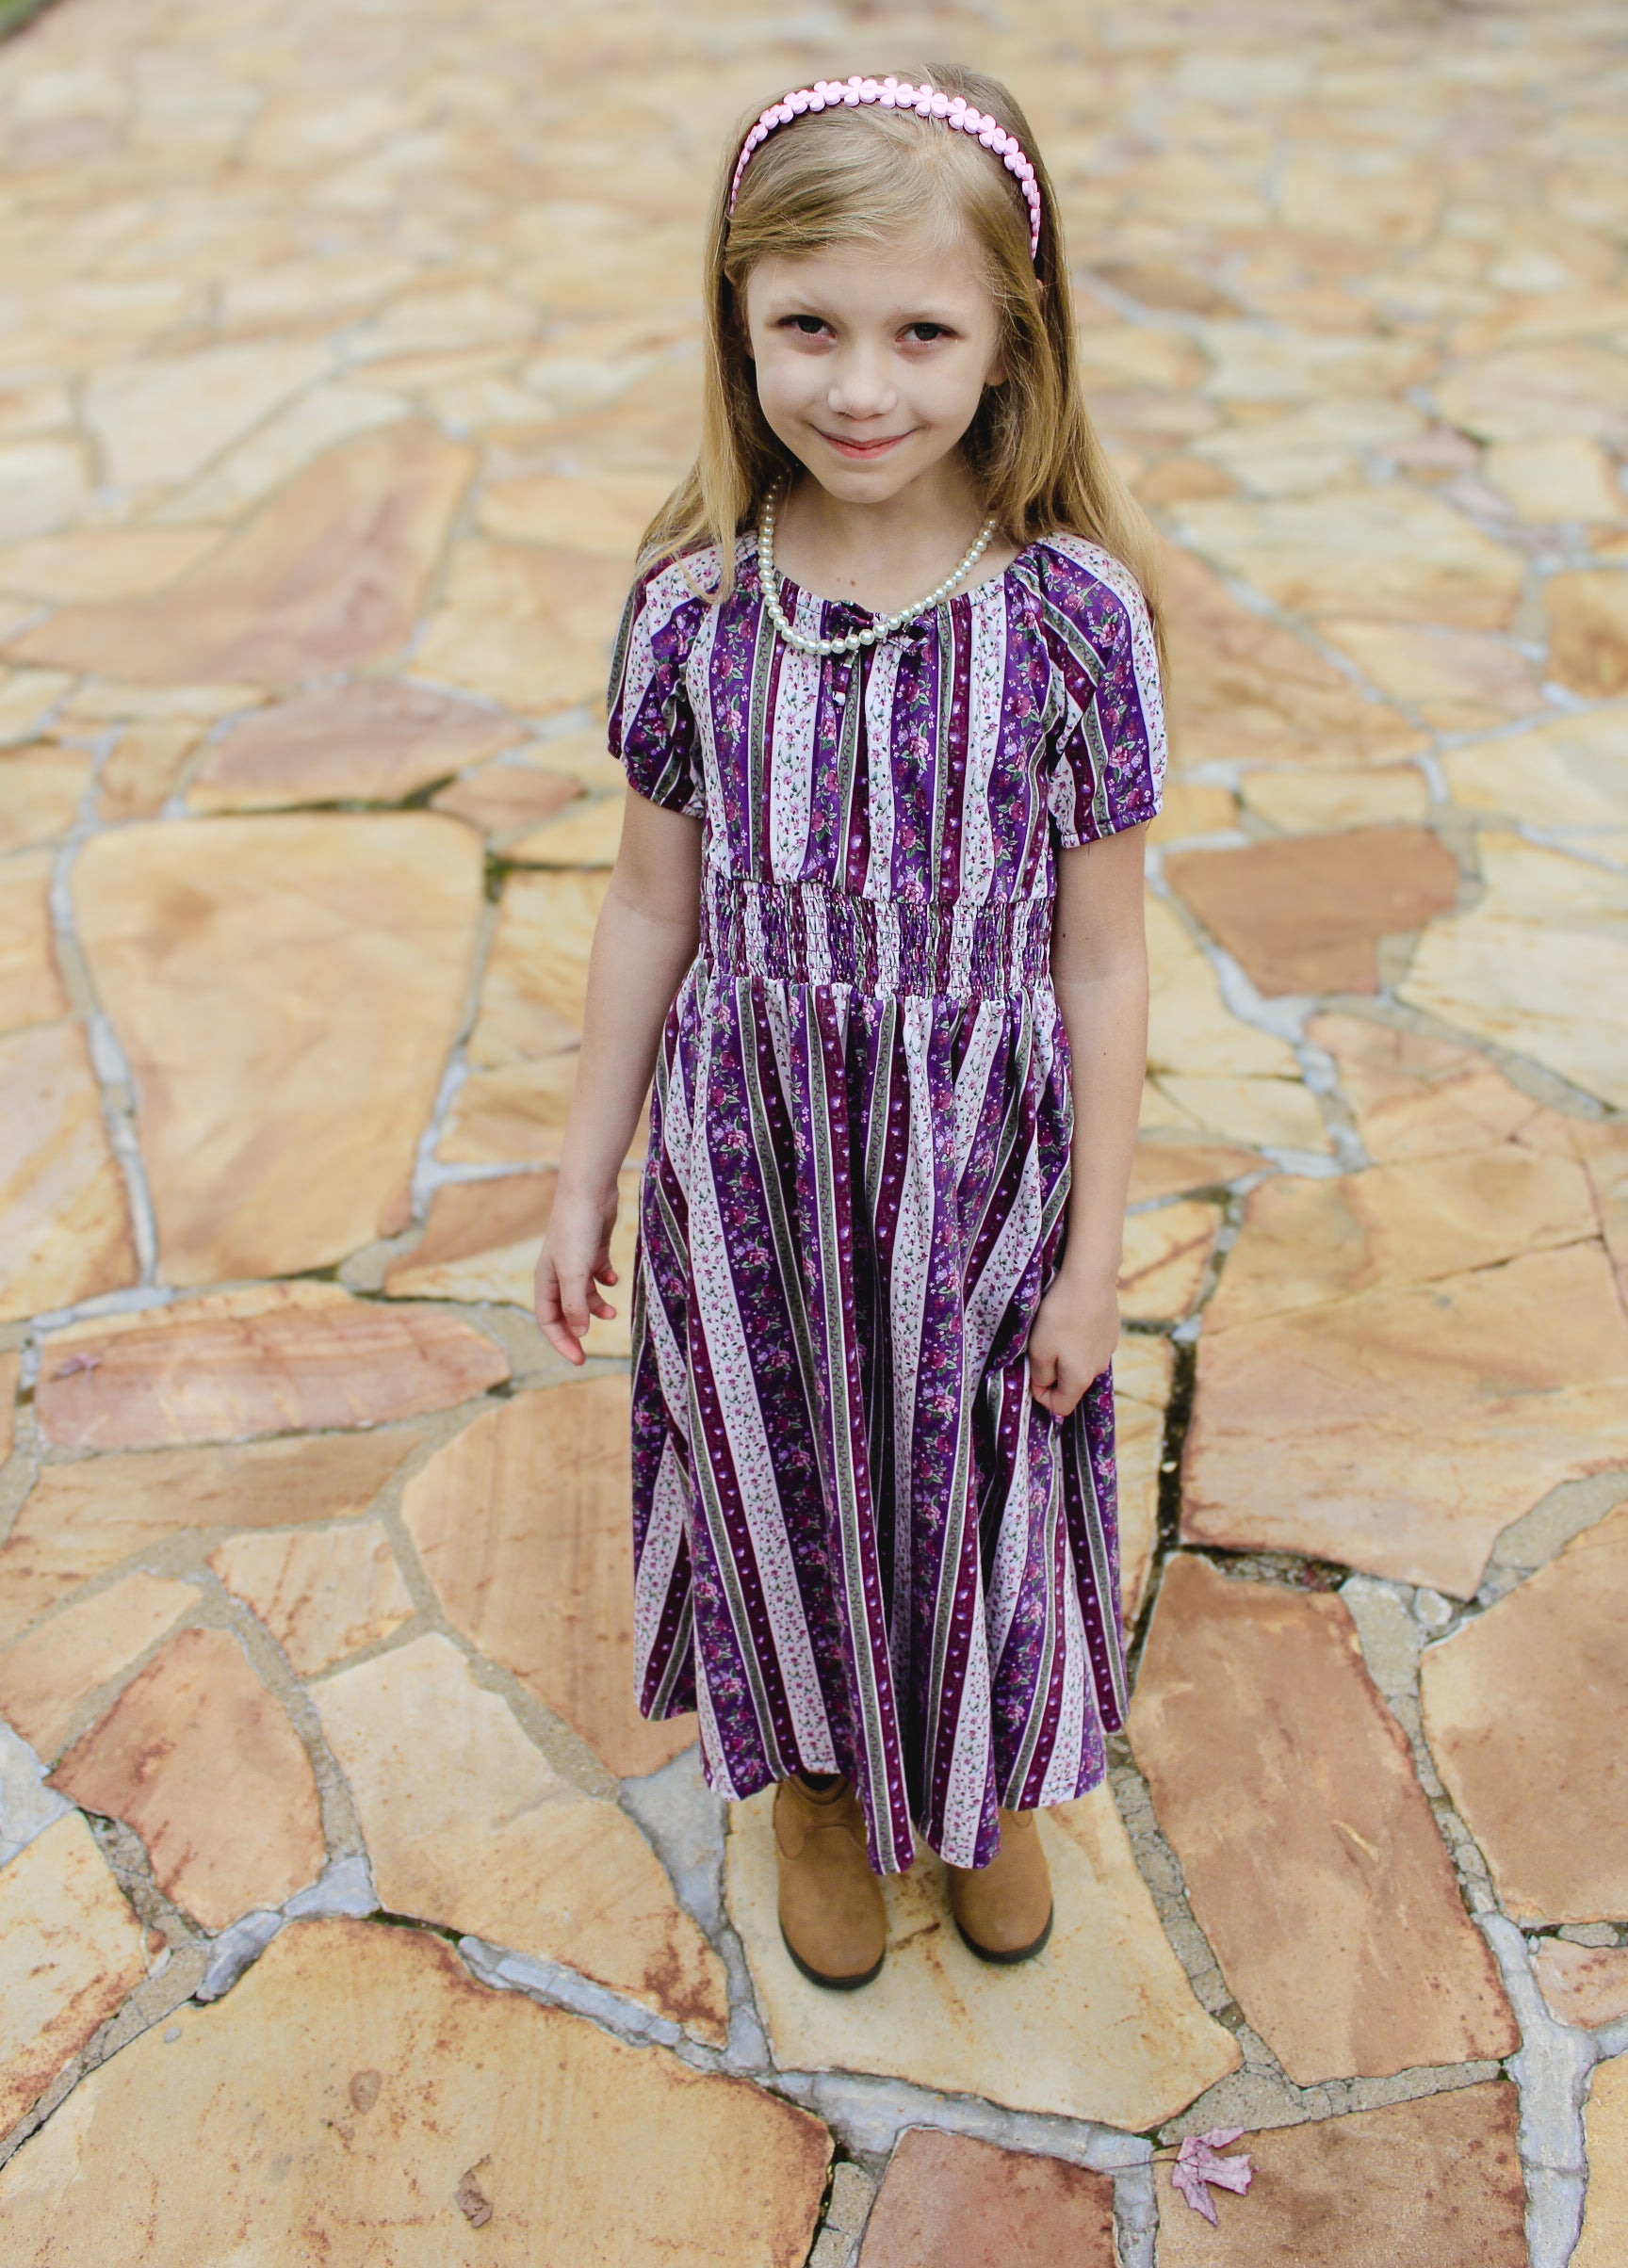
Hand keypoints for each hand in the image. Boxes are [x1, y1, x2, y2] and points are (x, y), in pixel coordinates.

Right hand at [534, 1182, 620, 1364]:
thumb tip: (580, 1334)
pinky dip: (605, 1282)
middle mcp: (557, 1273)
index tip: (579, 1360)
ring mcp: (575, 1261)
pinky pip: (597, 1274)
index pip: (548, 1321)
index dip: (562, 1342)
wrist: (589, 1192)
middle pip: (564, 1312)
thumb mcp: (574, 1273)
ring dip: (596, 1307)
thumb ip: (575, 1305)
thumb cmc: (576, 1232)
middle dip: (577, 1331)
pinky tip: (613, 1281)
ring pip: (583, 1295)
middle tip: (591, 1351)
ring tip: (613, 1314)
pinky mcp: (592, 1249)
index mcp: (546, 1281)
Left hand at [1028, 1262, 1118, 1419]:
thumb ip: (1039, 1375)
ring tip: (1056, 1328)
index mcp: (1080, 1379)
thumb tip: (1043, 1385)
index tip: (1031, 1374)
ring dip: (1066, 1353)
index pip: (1061, 1406)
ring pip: (1081, 1362)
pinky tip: (1072, 1317)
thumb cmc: (1059, 1316)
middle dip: (1053, 1372)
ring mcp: (1109, 1349)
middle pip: (1071, 1383)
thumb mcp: (1039, 1349)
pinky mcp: (1112, 1330)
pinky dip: (1079, 1337)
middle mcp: (1099, 1369)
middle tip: (1040, 1346)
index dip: (1041, 1396)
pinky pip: (1091, 1344)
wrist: (1090, 1278)